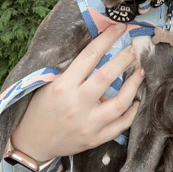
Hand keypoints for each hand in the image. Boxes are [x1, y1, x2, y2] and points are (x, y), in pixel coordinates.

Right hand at [11, 25, 144, 161]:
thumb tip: (99, 52)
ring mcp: (88, 124)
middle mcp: (77, 104)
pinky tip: (136, 101)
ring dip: (134, 85)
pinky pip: (121, 125)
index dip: (107, 39)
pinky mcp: (95, 139)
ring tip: (140, 72)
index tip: (119, 28)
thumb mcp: (49, 84)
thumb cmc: (40, 109)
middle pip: (107, 76)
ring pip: (120, 102)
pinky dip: (132, 112)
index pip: (90, 56)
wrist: (32, 143)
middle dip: (124, 59)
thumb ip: (72, 71)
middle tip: (134, 50)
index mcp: (64, 86)